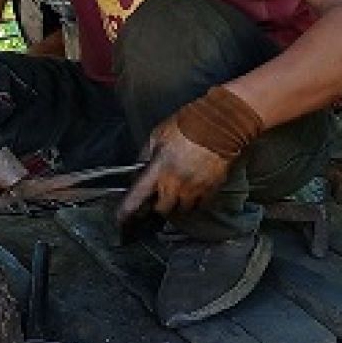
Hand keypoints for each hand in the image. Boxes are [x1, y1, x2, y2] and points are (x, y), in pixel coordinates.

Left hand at [117, 113, 233, 223]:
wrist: (219, 124)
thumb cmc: (188, 126)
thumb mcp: (157, 135)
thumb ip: (145, 155)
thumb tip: (139, 169)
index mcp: (159, 168)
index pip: (138, 196)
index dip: (127, 211)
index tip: (122, 218)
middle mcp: (175, 183)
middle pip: (161, 209)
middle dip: (157, 205)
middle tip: (159, 196)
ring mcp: (194, 189)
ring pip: (182, 209)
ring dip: (177, 204)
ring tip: (178, 191)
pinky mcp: (211, 189)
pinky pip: (200, 205)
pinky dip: (195, 201)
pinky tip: (193, 190)